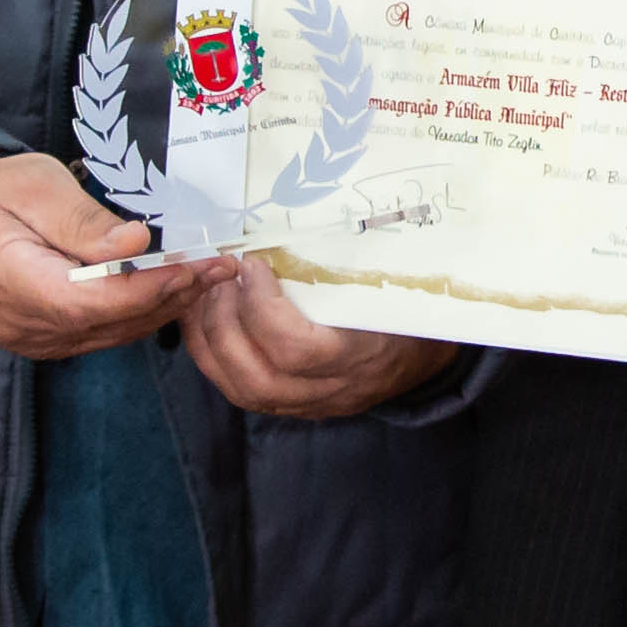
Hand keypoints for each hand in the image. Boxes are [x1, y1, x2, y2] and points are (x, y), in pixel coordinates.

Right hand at [0, 151, 227, 359]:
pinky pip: (103, 334)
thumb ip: (83, 221)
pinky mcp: (48, 340)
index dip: (150, 287)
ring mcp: (35, 340)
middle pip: (110, 322)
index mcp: (12, 283)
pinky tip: (174, 289)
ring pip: (113, 333)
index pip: (92, 300)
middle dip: (172, 295)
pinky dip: (142, 313)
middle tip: (222, 266)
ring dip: (165, 306)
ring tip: (211, 275)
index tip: (197, 264)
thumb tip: (136, 243)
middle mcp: (23, 325)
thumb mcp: (33, 187)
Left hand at [181, 255, 454, 419]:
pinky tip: (207, 318)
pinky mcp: (287, 409)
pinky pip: (236, 390)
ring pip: (240, 390)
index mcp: (361, 354)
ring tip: (209, 294)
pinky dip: (211, 354)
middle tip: (222, 277)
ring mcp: (306, 405)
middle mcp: (330, 390)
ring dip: (209, 340)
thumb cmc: (403, 311)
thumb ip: (346, 265)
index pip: (297, 350)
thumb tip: (294, 218)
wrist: (418, 361)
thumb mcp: (385, 284)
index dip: (262, 307)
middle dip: (224, 323)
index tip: (253, 265)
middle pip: (256, 378)